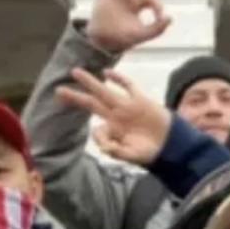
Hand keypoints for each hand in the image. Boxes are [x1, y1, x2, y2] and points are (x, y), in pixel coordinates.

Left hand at [56, 68, 171, 164]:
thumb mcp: (131, 156)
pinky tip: (107, 72)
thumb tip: (102, 146)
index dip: (99, 137)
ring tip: (75, 72)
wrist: (171, 145)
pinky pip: (128, 86)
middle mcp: (116, 117)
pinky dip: (118, 79)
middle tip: (58, 90)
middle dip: (75, 97)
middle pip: (91, 104)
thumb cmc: (149, 152)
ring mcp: (126, 107)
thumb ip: (115, 151)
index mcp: (112, 131)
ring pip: (104, 92)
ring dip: (90, 82)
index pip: (98, 131)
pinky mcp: (140, 100)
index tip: (108, 146)